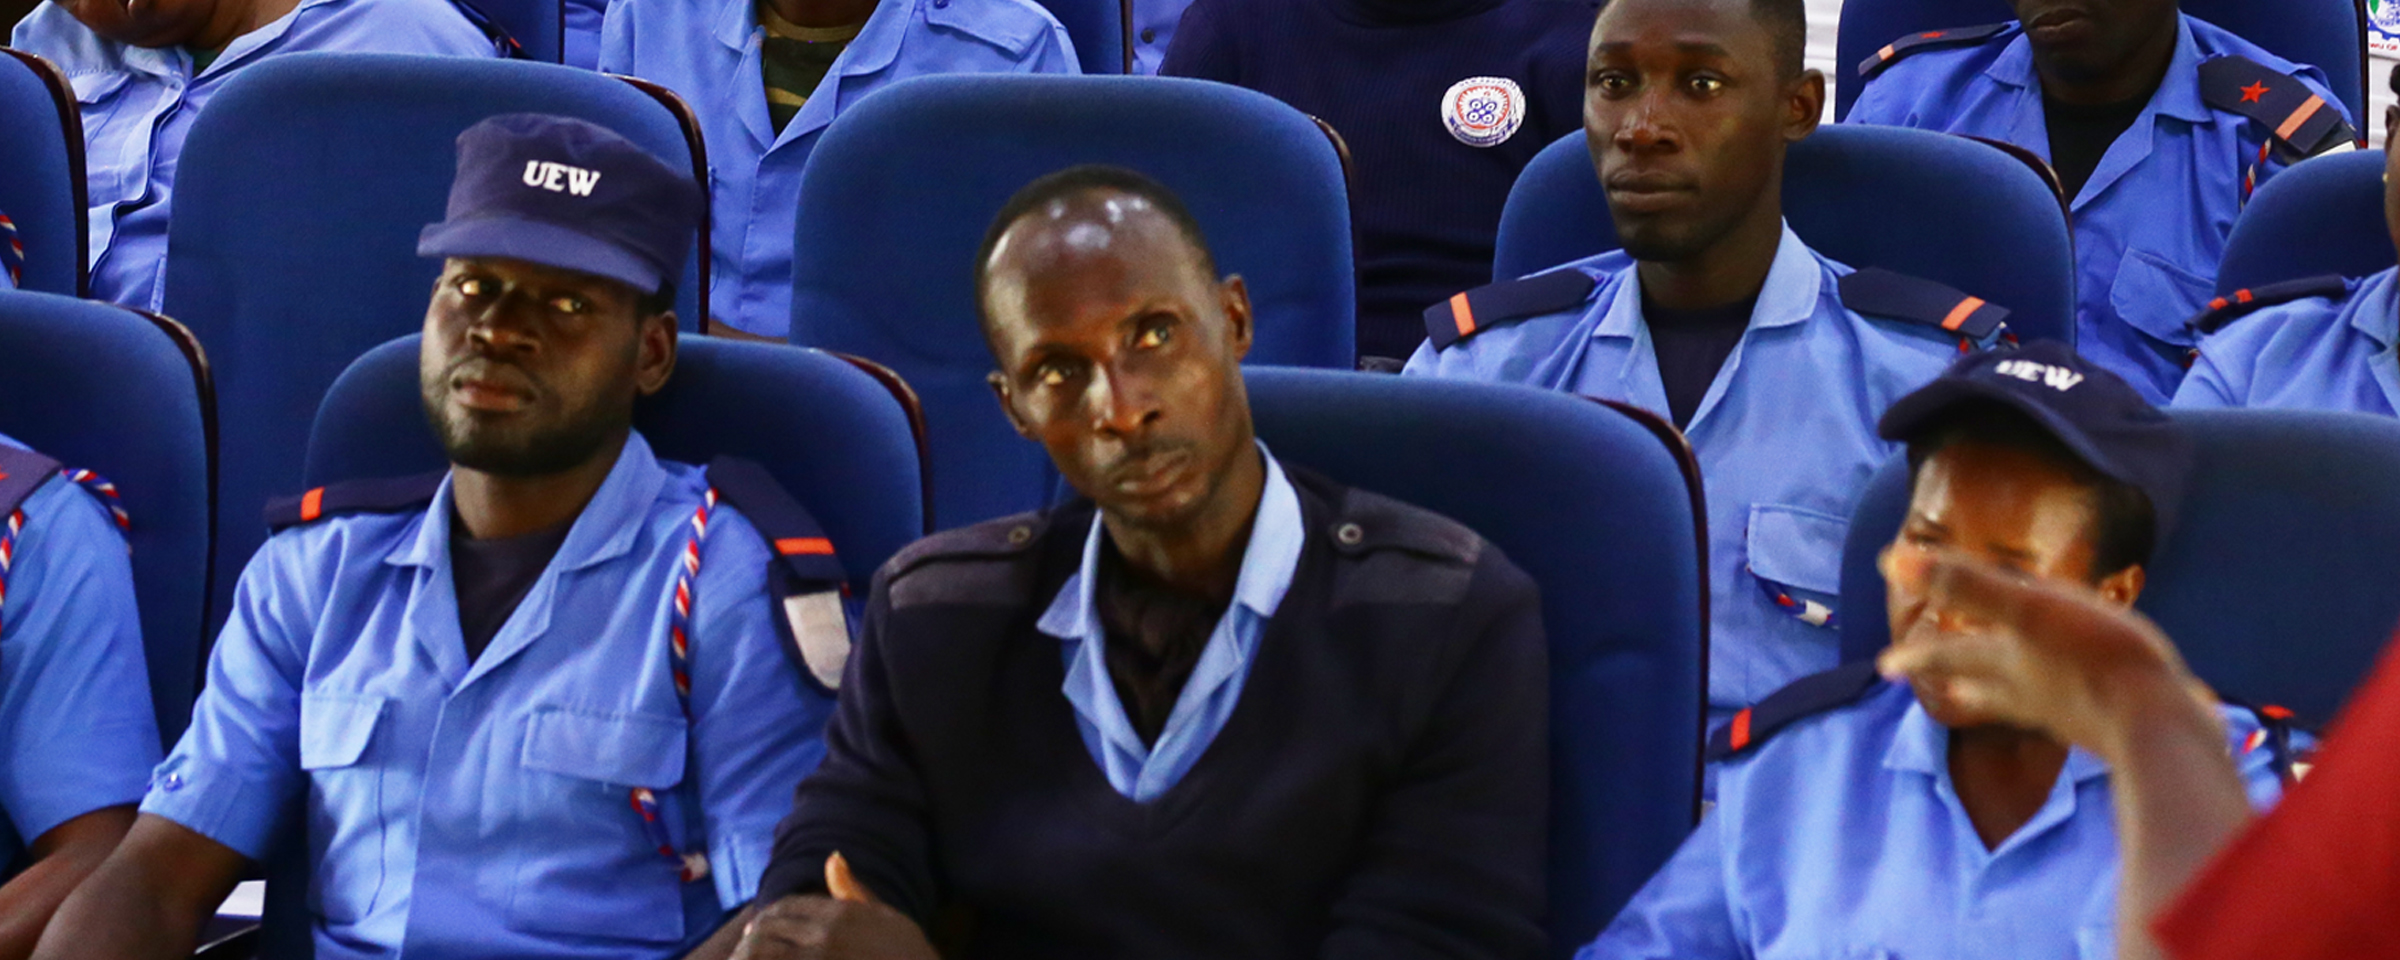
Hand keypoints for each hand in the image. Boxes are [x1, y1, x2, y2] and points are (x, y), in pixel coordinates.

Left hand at [728, 854, 937, 959]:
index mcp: (841, 913)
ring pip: (765, 953)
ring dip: (750, 957)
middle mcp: (827, 935)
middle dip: (751, 942)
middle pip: (770, 930)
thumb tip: (833, 856)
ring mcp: (822, 958)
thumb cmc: (906, 953)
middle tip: (742, 954)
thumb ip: (852, 890)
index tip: (755, 930)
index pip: (786, 907)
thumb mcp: (884, 917)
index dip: (767, 918)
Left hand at [1874, 548, 2220, 758]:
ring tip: (1986, 697)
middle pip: (1984, 685)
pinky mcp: (2110, 726)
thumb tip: (1891, 560)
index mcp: (2009, 663)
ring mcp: (2071, 714)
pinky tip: (2073, 705)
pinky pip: (2074, 712)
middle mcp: (2032, 693)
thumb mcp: (2029, 609)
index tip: (1884, 665)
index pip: (1950, 656)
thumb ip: (1965, 585)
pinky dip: (2060, 705)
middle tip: (1938, 686)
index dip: (1917, 654)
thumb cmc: (2098, 658)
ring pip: (2025, 703)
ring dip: (2001, 696)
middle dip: (1958, 679)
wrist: (2162, 725)